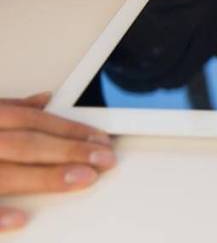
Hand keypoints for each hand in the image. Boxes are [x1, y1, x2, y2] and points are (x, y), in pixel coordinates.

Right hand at [0, 93, 114, 232]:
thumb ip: (11, 108)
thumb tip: (44, 99)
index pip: (34, 121)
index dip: (71, 130)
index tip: (102, 140)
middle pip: (27, 144)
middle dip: (69, 150)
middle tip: (105, 159)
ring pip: (6, 173)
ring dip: (46, 176)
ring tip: (83, 178)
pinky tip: (22, 219)